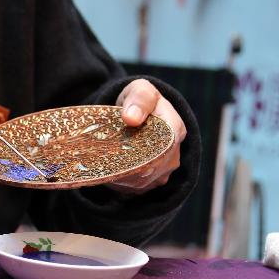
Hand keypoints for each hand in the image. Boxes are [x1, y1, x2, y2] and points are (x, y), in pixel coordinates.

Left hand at [107, 79, 185, 194]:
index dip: (141, 150)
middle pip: (150, 168)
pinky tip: (109, 169)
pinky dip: (119, 181)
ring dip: (121, 174)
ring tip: (104, 162)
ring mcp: (164, 172)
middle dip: (126, 164)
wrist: (137, 115)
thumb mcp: (140, 90)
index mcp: (175, 129)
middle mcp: (173, 155)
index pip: (163, 147)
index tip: (120, 146)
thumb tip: (132, 118)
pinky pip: (134, 188)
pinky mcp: (152, 182)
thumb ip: (139, 99)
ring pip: (141, 181)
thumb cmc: (139, 101)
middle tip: (103, 157)